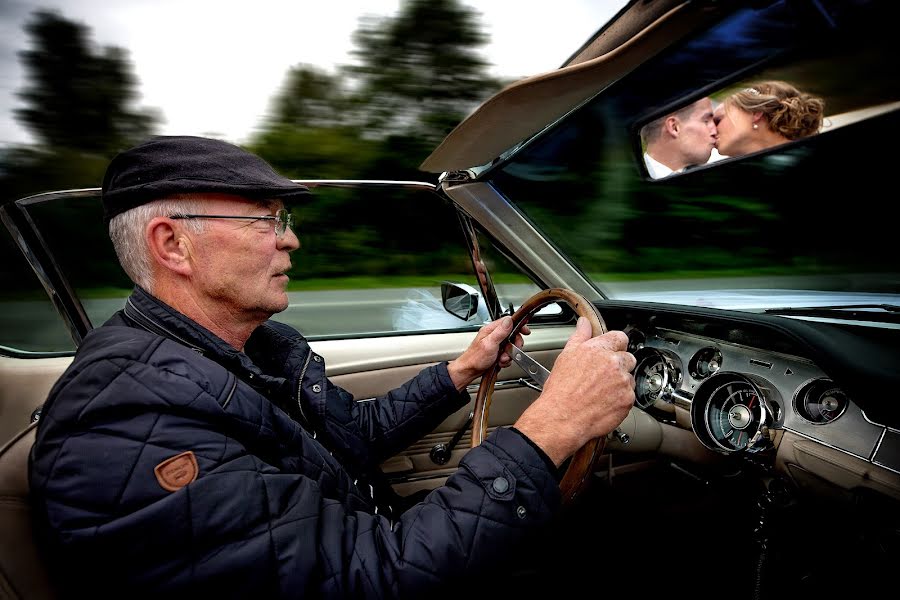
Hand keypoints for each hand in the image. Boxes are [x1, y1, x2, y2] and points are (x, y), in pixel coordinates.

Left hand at [447, 316, 529, 390]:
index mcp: (491, 330)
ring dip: (509, 355)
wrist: (469, 371)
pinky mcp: (497, 353)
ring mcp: (496, 345)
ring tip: (501, 359)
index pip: (509, 322)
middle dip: (514, 345)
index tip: (526, 331)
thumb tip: (509, 320)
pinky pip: (508, 355)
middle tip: (510, 351)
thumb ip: (500, 331)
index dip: (519, 326)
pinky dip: (506, 360)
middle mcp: (494, 335)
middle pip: (513, 335)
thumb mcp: (489, 343)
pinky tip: (499, 362)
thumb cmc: (475, 358)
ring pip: (511, 347)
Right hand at [513, 317, 635, 465]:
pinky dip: (620, 399)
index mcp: (599, 350)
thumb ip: (580, 336)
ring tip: (601, 392)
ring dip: (620, 383)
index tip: (611, 351)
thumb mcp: (566, 357)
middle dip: (619, 365)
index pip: (620, 337)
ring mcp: (623, 382)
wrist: (562, 417)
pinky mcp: (628, 400)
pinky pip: (629, 396)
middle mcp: (614, 363)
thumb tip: (584, 323)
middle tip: (602, 376)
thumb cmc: (561, 391)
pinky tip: (604, 402)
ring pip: (629, 378)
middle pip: (628, 358)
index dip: (615, 345)